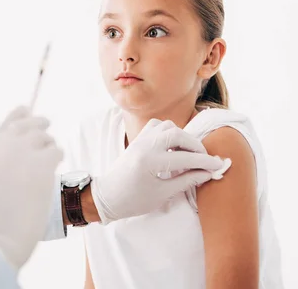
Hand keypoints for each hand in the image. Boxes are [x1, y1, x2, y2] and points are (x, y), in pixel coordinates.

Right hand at [0, 106, 62, 267]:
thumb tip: (19, 147)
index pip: (5, 126)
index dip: (17, 116)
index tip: (26, 109)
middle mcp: (2, 150)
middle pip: (25, 125)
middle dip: (37, 124)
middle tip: (47, 125)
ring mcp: (21, 155)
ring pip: (43, 136)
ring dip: (48, 146)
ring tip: (49, 160)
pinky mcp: (40, 165)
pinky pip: (55, 151)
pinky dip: (57, 158)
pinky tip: (53, 169)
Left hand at [92, 119, 224, 223]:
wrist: (107, 196)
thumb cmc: (133, 201)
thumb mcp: (162, 194)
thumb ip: (186, 181)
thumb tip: (208, 173)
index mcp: (150, 161)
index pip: (185, 158)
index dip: (205, 162)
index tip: (219, 166)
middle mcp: (145, 145)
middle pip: (178, 135)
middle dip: (195, 147)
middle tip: (204, 161)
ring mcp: (140, 140)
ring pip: (168, 127)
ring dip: (182, 138)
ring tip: (188, 155)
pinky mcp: (137, 139)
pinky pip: (156, 126)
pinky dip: (169, 132)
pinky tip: (173, 147)